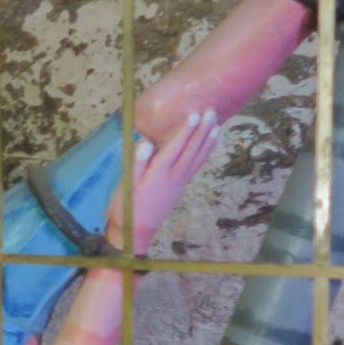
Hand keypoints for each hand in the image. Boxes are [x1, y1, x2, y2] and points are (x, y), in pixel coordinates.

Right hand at [106, 110, 220, 256]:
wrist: (136, 232)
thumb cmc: (126, 208)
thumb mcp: (126, 188)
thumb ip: (136, 164)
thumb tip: (145, 143)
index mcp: (158, 174)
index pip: (174, 149)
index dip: (184, 132)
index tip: (194, 115)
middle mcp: (173, 177)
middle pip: (190, 150)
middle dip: (200, 131)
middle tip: (211, 112)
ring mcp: (179, 181)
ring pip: (197, 157)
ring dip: (207, 140)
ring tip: (217, 124)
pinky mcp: (180, 186)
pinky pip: (197, 165)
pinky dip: (206, 152)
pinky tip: (213, 142)